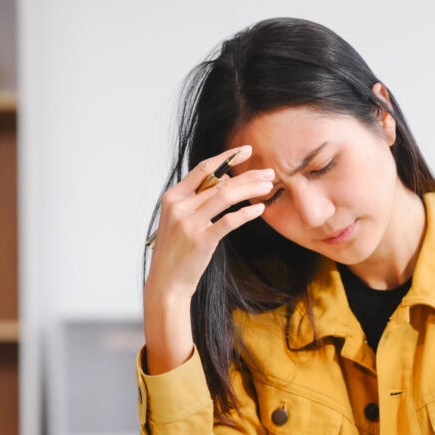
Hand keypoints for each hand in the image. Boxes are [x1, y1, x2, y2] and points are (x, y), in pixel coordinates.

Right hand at [143, 146, 272, 373]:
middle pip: (219, 181)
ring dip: (250, 189)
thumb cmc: (176, 252)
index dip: (226, 157)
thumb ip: (198, 199)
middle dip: (247, 174)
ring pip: (226, 196)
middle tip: (269, 172)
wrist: (166, 283)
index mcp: (172, 197)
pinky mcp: (201, 240)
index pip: (202, 169)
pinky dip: (246, 214)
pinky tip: (259, 210)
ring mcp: (189, 223)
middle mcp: (179, 206)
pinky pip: (229, 221)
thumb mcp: (180, 221)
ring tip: (269, 187)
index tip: (246, 150)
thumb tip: (224, 179)